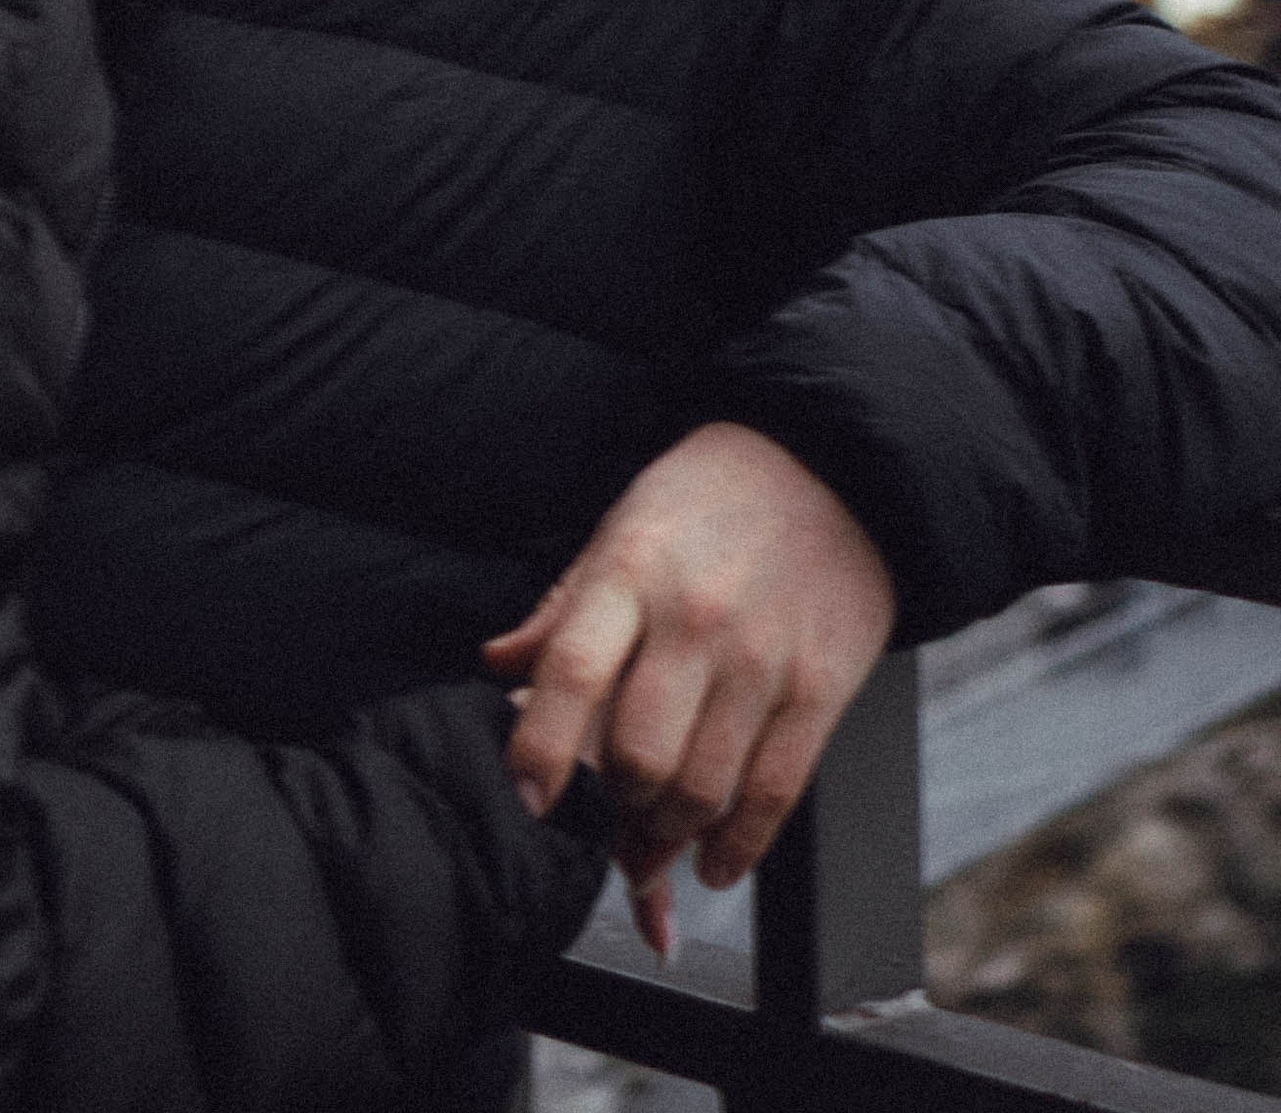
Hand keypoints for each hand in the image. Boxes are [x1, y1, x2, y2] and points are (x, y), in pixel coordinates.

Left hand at [486, 422, 894, 929]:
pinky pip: (774, 795)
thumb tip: (496, 664)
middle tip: (605, 815)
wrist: (832, 466)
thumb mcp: (622, 527)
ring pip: (703, 788)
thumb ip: (562, 607)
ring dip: (667, 836)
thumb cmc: (707, 500)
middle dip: (613, 805)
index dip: (540, 748)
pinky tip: (713, 862)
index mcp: (631, 570)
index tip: (527, 800)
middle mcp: (696, 618)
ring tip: (651, 843)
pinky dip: (737, 846)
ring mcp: (764, 658)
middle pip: (639, 753)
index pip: (573, 671)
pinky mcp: (821, 690)